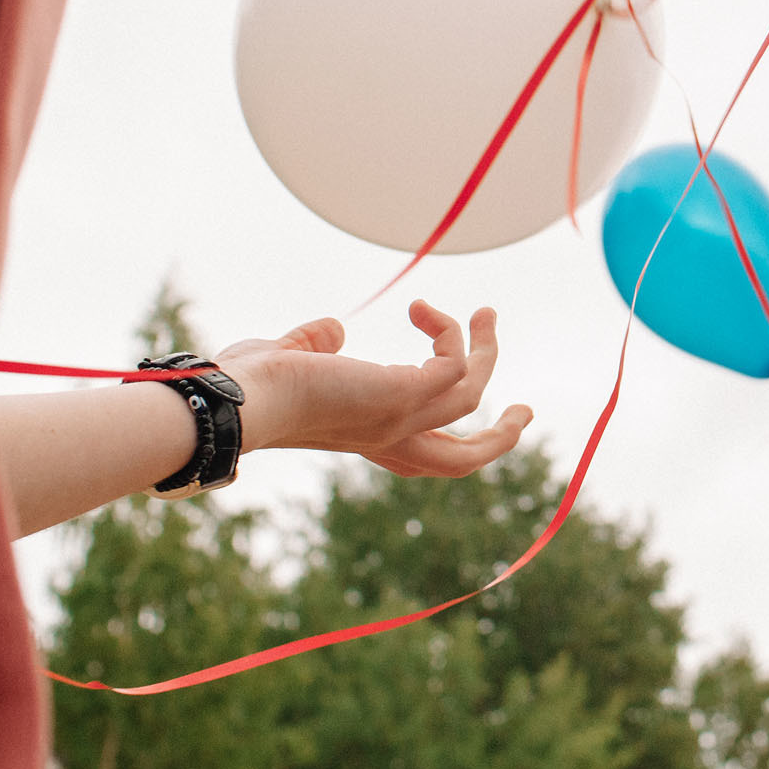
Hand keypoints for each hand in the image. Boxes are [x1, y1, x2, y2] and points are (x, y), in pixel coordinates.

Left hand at [215, 300, 532, 478]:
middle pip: (467, 460)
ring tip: (486, 312)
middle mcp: (389, 437)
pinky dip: (450, 331)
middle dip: (502, 436)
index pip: (424, 453)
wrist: (243, 401)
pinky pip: (456, 363)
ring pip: (472, 402)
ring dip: (487, 353)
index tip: (468, 402)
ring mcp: (401, 420)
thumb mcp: (293, 360)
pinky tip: (420, 308)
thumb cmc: (252, 385)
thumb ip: (315, 345)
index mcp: (366, 436)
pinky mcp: (406, 394)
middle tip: (525, 408)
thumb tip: (334, 328)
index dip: (453, 434)